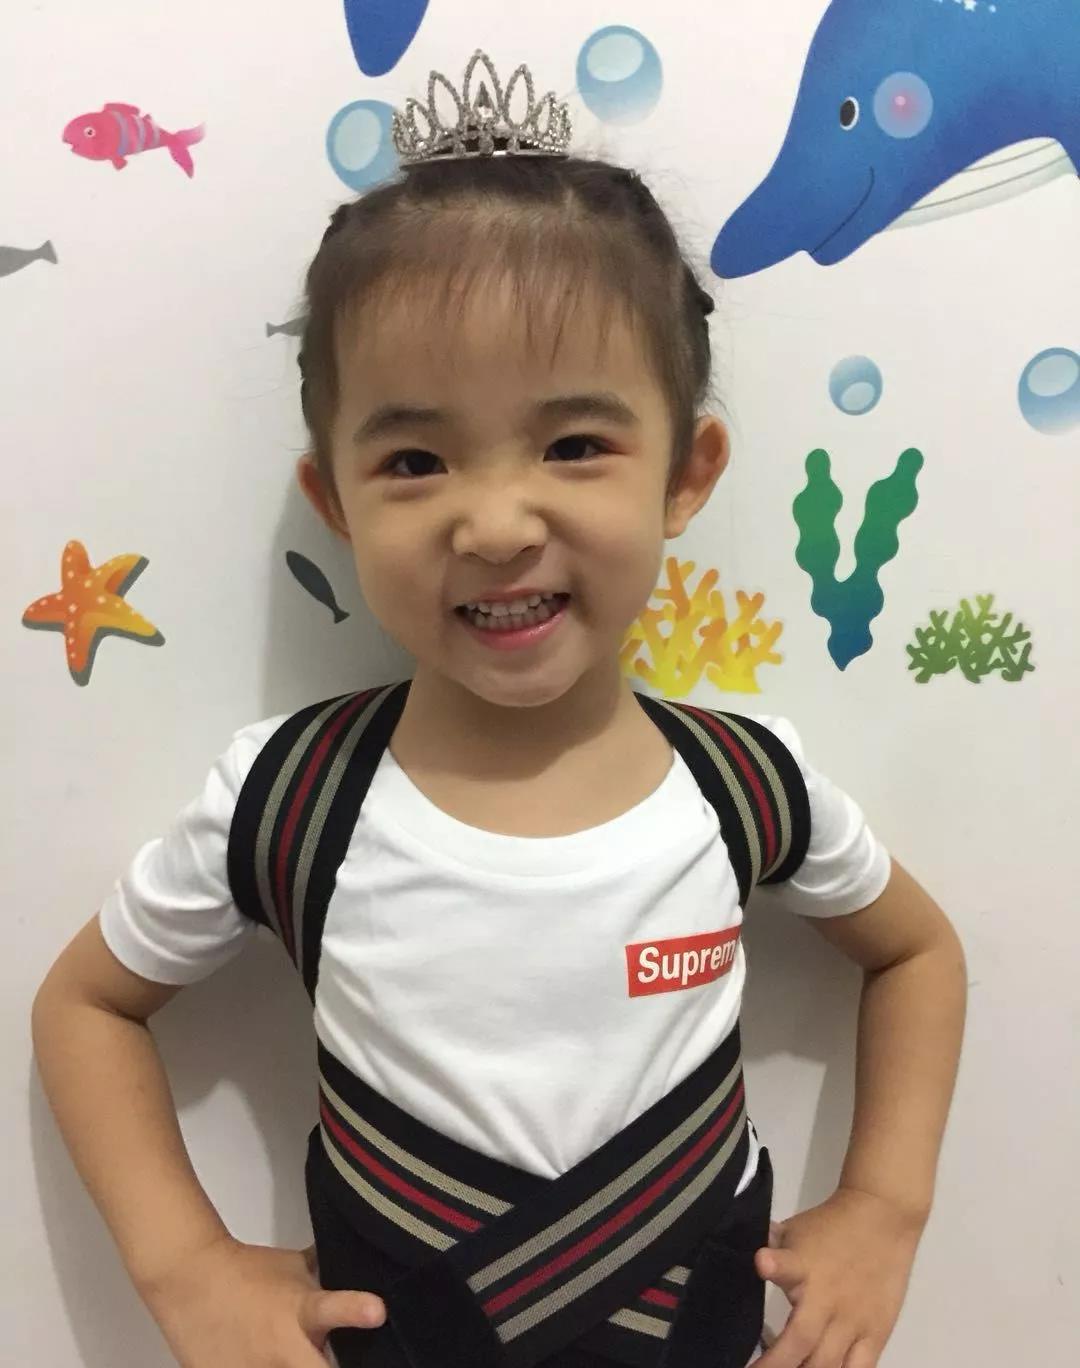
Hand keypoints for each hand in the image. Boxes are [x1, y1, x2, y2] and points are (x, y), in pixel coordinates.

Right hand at [141, 1233, 386, 1365]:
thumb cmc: (248, 1270)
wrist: (191, 1278)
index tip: (378, 1312)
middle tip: (337, 1363)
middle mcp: (282, 1348)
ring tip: (289, 1359)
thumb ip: (325, 1276)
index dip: (356, 1311)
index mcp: (302, 1312)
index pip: (334, 1309)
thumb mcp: (294, 1266)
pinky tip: (257, 1362)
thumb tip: (352, 1264)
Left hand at [754, 1187, 922, 1367]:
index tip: (760, 1264)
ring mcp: (853, 1320)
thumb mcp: (793, 1231)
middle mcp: (827, 1298)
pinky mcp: (876, 1333)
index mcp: (803, 1266)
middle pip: (802, 1341)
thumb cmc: (830, 1226)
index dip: (772, 1267)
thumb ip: (770, 1251)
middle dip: (776, 1364)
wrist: (882, 1218)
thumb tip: (744, 1258)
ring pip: (828, 1365)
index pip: (785, 1266)